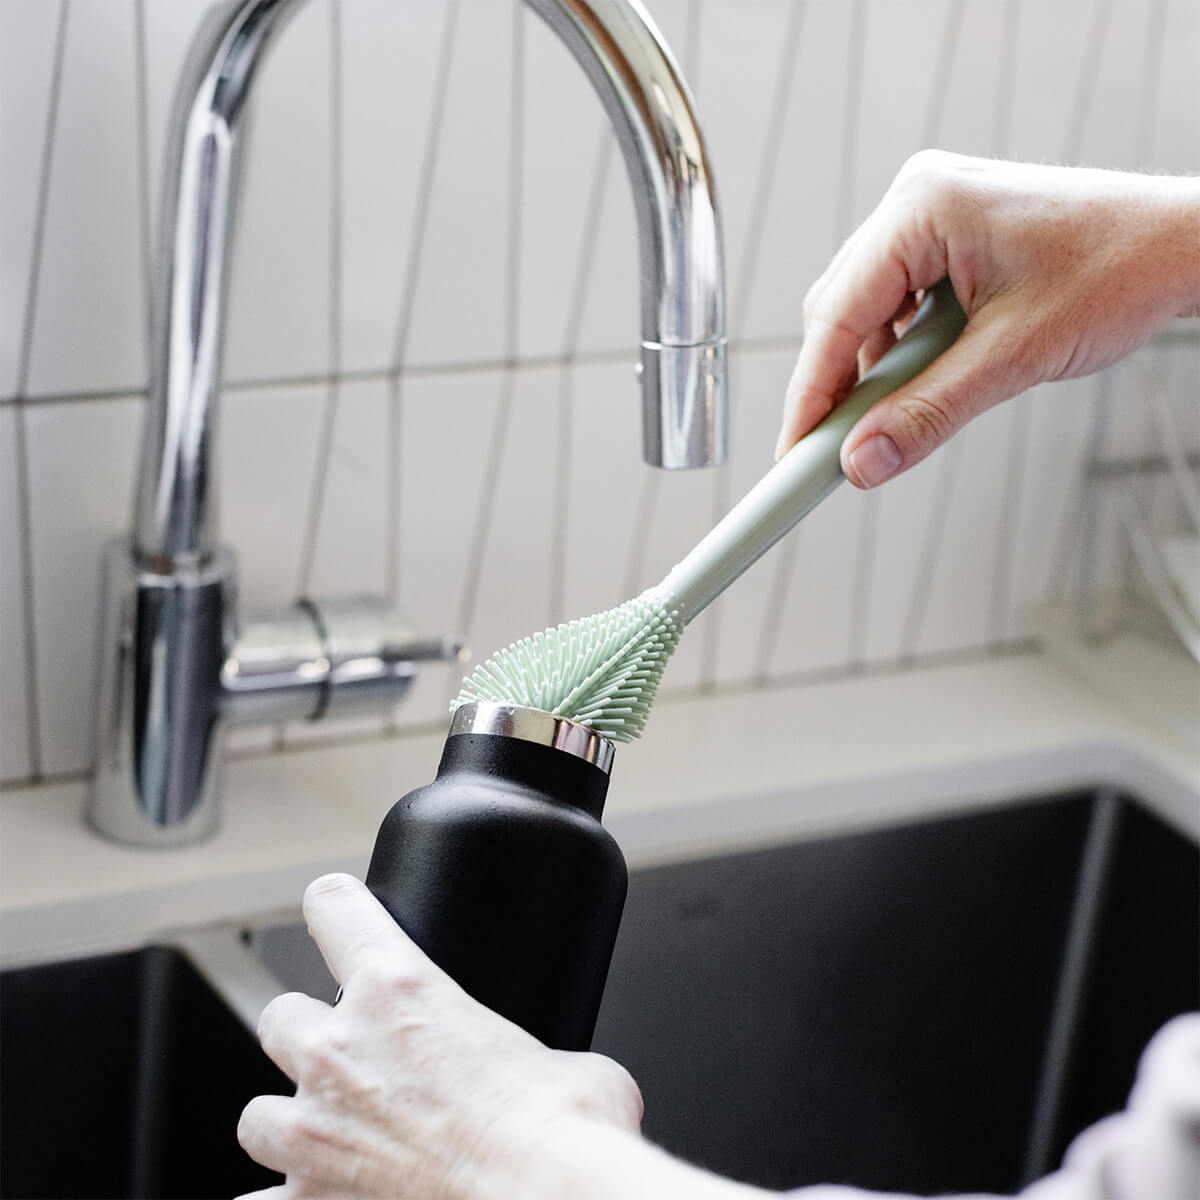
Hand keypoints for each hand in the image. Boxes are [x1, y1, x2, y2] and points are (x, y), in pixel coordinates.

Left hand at [236, 873, 642, 1198]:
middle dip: (307, 1034)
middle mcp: (342, 1052)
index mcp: (401, 989)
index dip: (333, 906)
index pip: (335, 911)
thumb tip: (569, 1085)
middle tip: (346, 1058)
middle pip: (279, 1017)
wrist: (546, 1199)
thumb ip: (545, 1060)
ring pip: (255, 1115)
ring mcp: (317, 1133)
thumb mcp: (568, 1061)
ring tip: (325, 1137)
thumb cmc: (561, 1131)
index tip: (333, 910)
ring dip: (286, 1121)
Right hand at [775, 152, 1199, 486]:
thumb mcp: (1014, 357)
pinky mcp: (945, 239)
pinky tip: (918, 382)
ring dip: (871, 372)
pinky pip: (896, 305)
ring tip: (888, 421)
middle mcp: (916, 202)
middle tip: (834, 453)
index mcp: (923, 206)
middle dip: (836, 384)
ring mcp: (929, 216)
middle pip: (840, 310)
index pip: (837, 312)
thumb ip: (929, 412)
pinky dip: (899, 354)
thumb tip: (862, 462)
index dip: (810, 391)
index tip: (794, 450)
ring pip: (864, 312)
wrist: (1182, 244)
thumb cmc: (1120, 269)